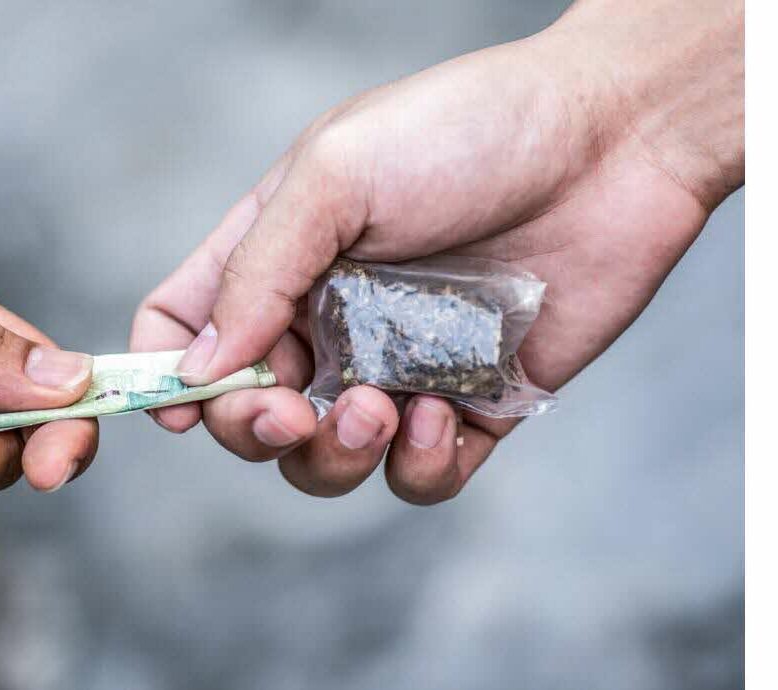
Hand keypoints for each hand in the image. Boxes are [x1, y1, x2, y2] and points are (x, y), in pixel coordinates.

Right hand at [131, 0, 742, 502]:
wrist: (615, 139)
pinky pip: (416, 475)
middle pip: (245, 411)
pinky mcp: (470, 403)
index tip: (181, 406)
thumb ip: (256, 273)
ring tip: (377, 408)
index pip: (183, 327)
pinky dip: (414, 467)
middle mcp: (325, 317)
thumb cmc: (467, 129)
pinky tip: (437, 417)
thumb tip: (192, 370)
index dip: (163, 373)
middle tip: (289, 414)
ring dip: (333, 456)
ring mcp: (394, 365)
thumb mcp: (335, 173)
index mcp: (276, 255)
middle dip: (252, 429)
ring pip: (325, 460)